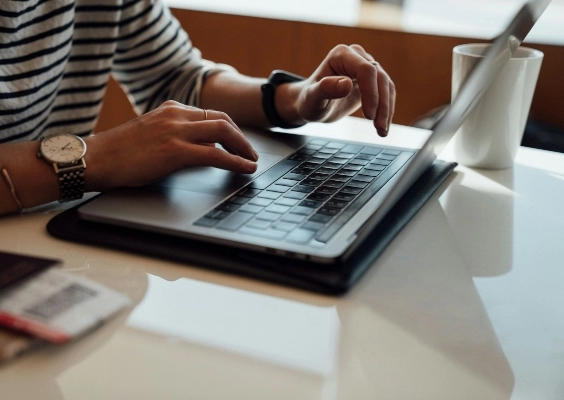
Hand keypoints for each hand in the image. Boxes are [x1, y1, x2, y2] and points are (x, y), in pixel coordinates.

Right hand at [84, 101, 258, 190]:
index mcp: (170, 109)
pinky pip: (216, 156)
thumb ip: (174, 134)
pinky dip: (236, 162)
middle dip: (241, 137)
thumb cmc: (118, 152)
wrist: (95, 158)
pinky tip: (245, 168)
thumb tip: (199, 147)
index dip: (230, 128)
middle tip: (251, 152)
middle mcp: (176, 115)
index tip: (239, 141)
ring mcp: (176, 131)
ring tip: (252, 161)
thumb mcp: (150, 132)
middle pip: (222, 120)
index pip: (211, 114)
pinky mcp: (175, 151)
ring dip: (243, 148)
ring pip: (223, 133)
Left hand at [281, 44, 395, 136]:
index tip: (368, 116)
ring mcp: (366, 66)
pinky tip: (383, 126)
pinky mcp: (372, 80)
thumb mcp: (312, 98)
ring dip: (387, 109)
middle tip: (379, 128)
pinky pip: (386, 92)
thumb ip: (326, 89)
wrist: (312, 105)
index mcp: (341, 55)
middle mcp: (356, 56)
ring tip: (382, 131)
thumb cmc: (309, 100)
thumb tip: (347, 84)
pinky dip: (387, 110)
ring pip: (386, 85)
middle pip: (379, 77)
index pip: (366, 70)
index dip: (371, 93)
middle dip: (382, 104)